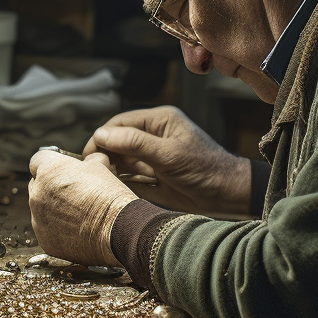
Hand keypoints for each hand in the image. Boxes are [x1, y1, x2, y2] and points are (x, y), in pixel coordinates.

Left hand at [28, 149, 137, 265]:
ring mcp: (38, 218)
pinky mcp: (44, 239)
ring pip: (40, 209)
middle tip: (72, 192)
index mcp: (49, 170)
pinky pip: (46, 230)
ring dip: (53, 209)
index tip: (62, 169)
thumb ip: (89, 160)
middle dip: (50, 186)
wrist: (117, 230)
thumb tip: (92, 160)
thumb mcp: (101, 167)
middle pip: (36, 184)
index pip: (38, 159)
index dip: (50, 163)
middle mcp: (37, 193)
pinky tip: (77, 230)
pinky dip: (57, 229)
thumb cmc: (109, 196)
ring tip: (78, 214)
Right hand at [83, 106, 253, 214]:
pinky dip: (122, 183)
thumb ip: (135, 143)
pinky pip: (130, 177)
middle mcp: (152, 136)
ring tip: (107, 182)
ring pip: (121, 161)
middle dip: (106, 156)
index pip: (120, 123)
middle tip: (94, 172)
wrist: (228, 196)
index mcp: (158, 121)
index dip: (102, 137)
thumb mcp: (168, 154)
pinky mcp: (153, 176)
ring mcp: (152, 157)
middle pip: (117, 141)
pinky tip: (118, 189)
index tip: (89, 155)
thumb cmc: (204, 169)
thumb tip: (101, 134)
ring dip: (114, 170)